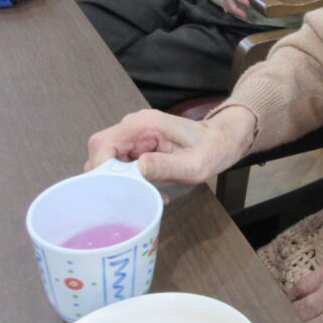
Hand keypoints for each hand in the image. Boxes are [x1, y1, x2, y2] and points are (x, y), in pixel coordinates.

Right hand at [84, 107, 255, 183]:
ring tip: (141, 194)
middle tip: (125, 197)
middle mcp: (135, 125)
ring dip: (118, 179)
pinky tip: (146, 188)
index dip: (99, 168)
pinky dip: (128, 177)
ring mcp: (135, 133)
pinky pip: (121, 161)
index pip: (103, 143)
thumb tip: (138, 168)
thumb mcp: (194, 165)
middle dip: (106, 177)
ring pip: (108, 158)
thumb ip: (166, 166)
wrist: (222, 140)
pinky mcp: (138, 143)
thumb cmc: (212, 150)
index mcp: (145, 124)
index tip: (110, 190)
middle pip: (100, 151)